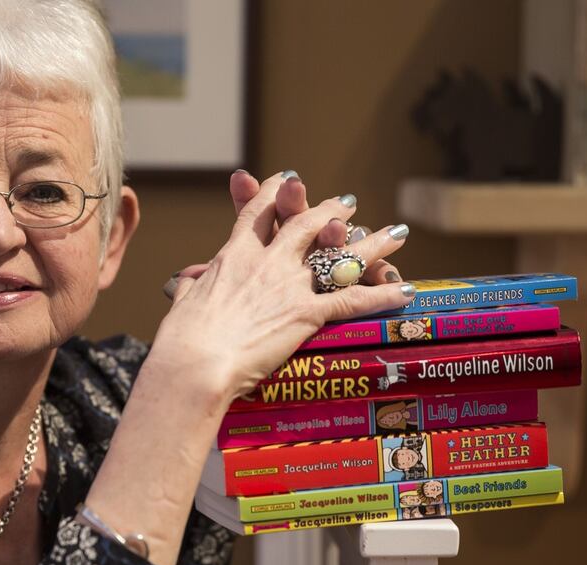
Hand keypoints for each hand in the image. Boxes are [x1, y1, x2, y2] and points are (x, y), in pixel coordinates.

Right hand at [148, 172, 414, 402]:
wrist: (195, 362)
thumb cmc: (181, 338)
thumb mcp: (183, 303)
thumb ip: (191, 287)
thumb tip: (184, 282)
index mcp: (233, 256)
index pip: (258, 213)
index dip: (274, 193)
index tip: (288, 180)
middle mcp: (266, 261)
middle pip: (306, 225)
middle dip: (330, 211)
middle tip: (348, 203)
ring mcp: (289, 285)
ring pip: (339, 256)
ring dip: (372, 244)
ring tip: (395, 233)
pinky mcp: (307, 314)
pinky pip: (353, 300)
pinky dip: (382, 295)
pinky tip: (405, 291)